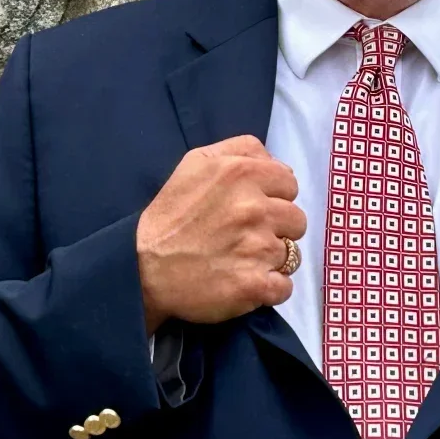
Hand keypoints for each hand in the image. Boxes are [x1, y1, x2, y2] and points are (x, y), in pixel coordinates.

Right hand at [136, 135, 306, 333]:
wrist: (142, 268)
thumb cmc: (170, 215)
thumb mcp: (197, 162)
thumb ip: (241, 150)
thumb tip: (276, 162)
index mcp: (242, 174)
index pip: (290, 183)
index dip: (275, 197)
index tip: (255, 209)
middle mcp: (255, 208)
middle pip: (297, 220)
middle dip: (277, 229)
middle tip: (248, 237)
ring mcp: (258, 249)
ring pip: (292, 254)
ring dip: (272, 260)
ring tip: (242, 261)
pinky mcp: (255, 285)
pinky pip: (285, 286)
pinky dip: (271, 288)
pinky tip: (248, 283)